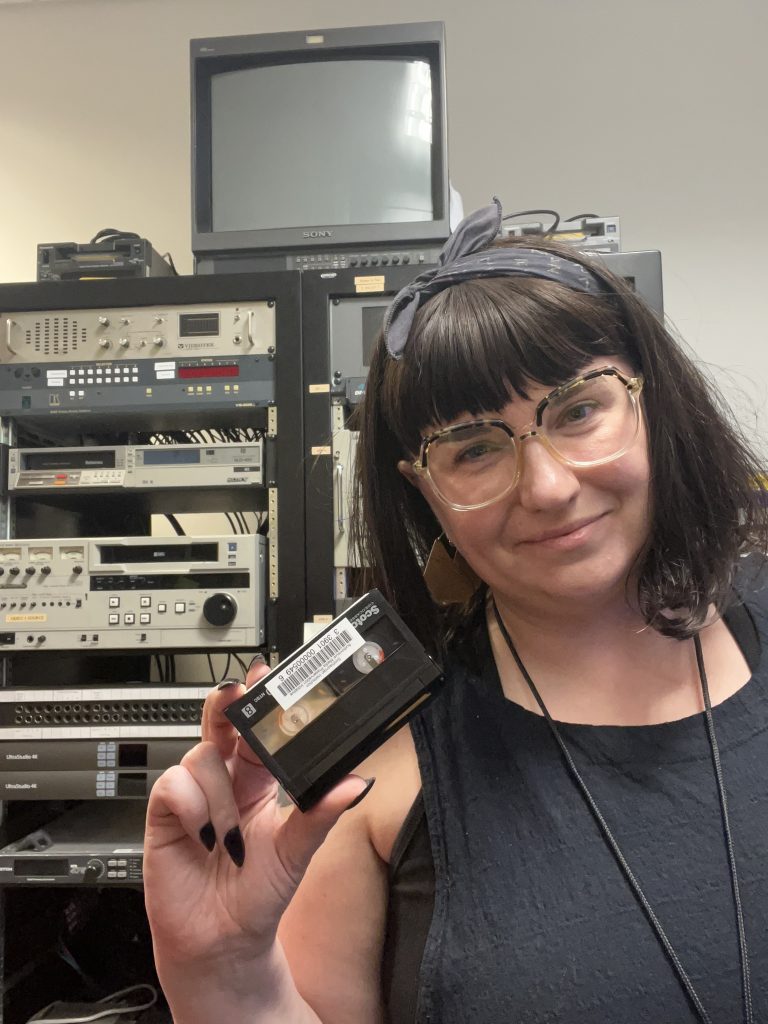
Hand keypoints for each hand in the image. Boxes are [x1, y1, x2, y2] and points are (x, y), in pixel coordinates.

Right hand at [143, 662, 372, 969]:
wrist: (221, 944)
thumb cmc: (260, 896)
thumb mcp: (298, 853)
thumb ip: (321, 814)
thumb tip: (356, 784)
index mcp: (260, 782)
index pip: (259, 731)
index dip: (261, 703)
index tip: (267, 676)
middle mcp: (226, 782)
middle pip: (221, 726)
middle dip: (226, 705)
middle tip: (233, 694)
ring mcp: (195, 796)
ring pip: (201, 756)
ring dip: (218, 792)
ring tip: (227, 834)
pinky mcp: (164, 815)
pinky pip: (172, 784)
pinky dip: (190, 803)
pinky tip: (201, 832)